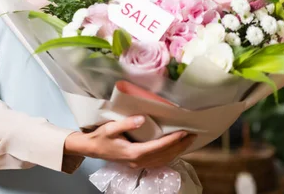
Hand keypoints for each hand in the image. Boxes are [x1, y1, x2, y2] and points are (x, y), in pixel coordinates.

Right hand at [64, 116, 195, 168]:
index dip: (172, 140)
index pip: (158, 147)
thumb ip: (126, 124)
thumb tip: (141, 119)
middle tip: (192, 136)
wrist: (91, 149)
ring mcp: (138, 164)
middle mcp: (138, 161)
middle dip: (180, 146)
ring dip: (176, 151)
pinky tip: (174, 150)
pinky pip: (158, 162)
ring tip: (187, 142)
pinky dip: (169, 156)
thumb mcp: (110, 128)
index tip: (184, 132)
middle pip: (164, 155)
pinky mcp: (137, 163)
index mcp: (133, 152)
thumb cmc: (100, 137)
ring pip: (163, 160)